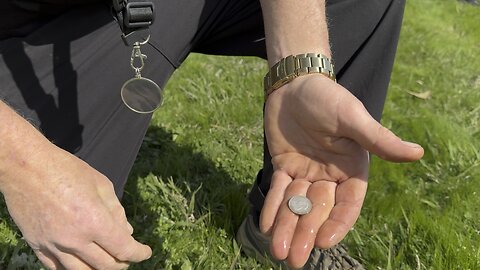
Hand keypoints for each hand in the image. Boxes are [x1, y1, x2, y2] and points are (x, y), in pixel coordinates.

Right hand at [1, 145, 150, 268]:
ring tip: (107, 261)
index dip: (139, 254)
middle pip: (106, 265)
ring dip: (99, 269)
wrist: (26, 166)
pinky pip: (57, 268)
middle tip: (127, 256)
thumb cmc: (66, 170)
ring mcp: (54, 244)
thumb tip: (127, 232)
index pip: (124, 249)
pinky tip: (81, 262)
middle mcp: (75, 238)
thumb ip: (117, 211)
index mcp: (94, 221)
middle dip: (122, 263)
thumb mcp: (101, 184)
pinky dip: (73, 268)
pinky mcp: (37, 245)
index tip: (145, 252)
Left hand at [260, 74, 423, 267]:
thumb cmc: (328, 98)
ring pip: (296, 204)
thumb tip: (417, 154)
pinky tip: (266, 226)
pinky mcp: (284, 166)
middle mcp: (329, 175)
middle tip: (293, 259)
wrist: (295, 83)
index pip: (348, 204)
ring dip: (286, 227)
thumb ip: (378, 139)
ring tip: (276, 251)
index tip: (323, 242)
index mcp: (351, 168)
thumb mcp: (353, 118)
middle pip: (318, 210)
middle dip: (305, 233)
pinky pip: (279, 190)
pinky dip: (273, 207)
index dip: (337, 223)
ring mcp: (306, 172)